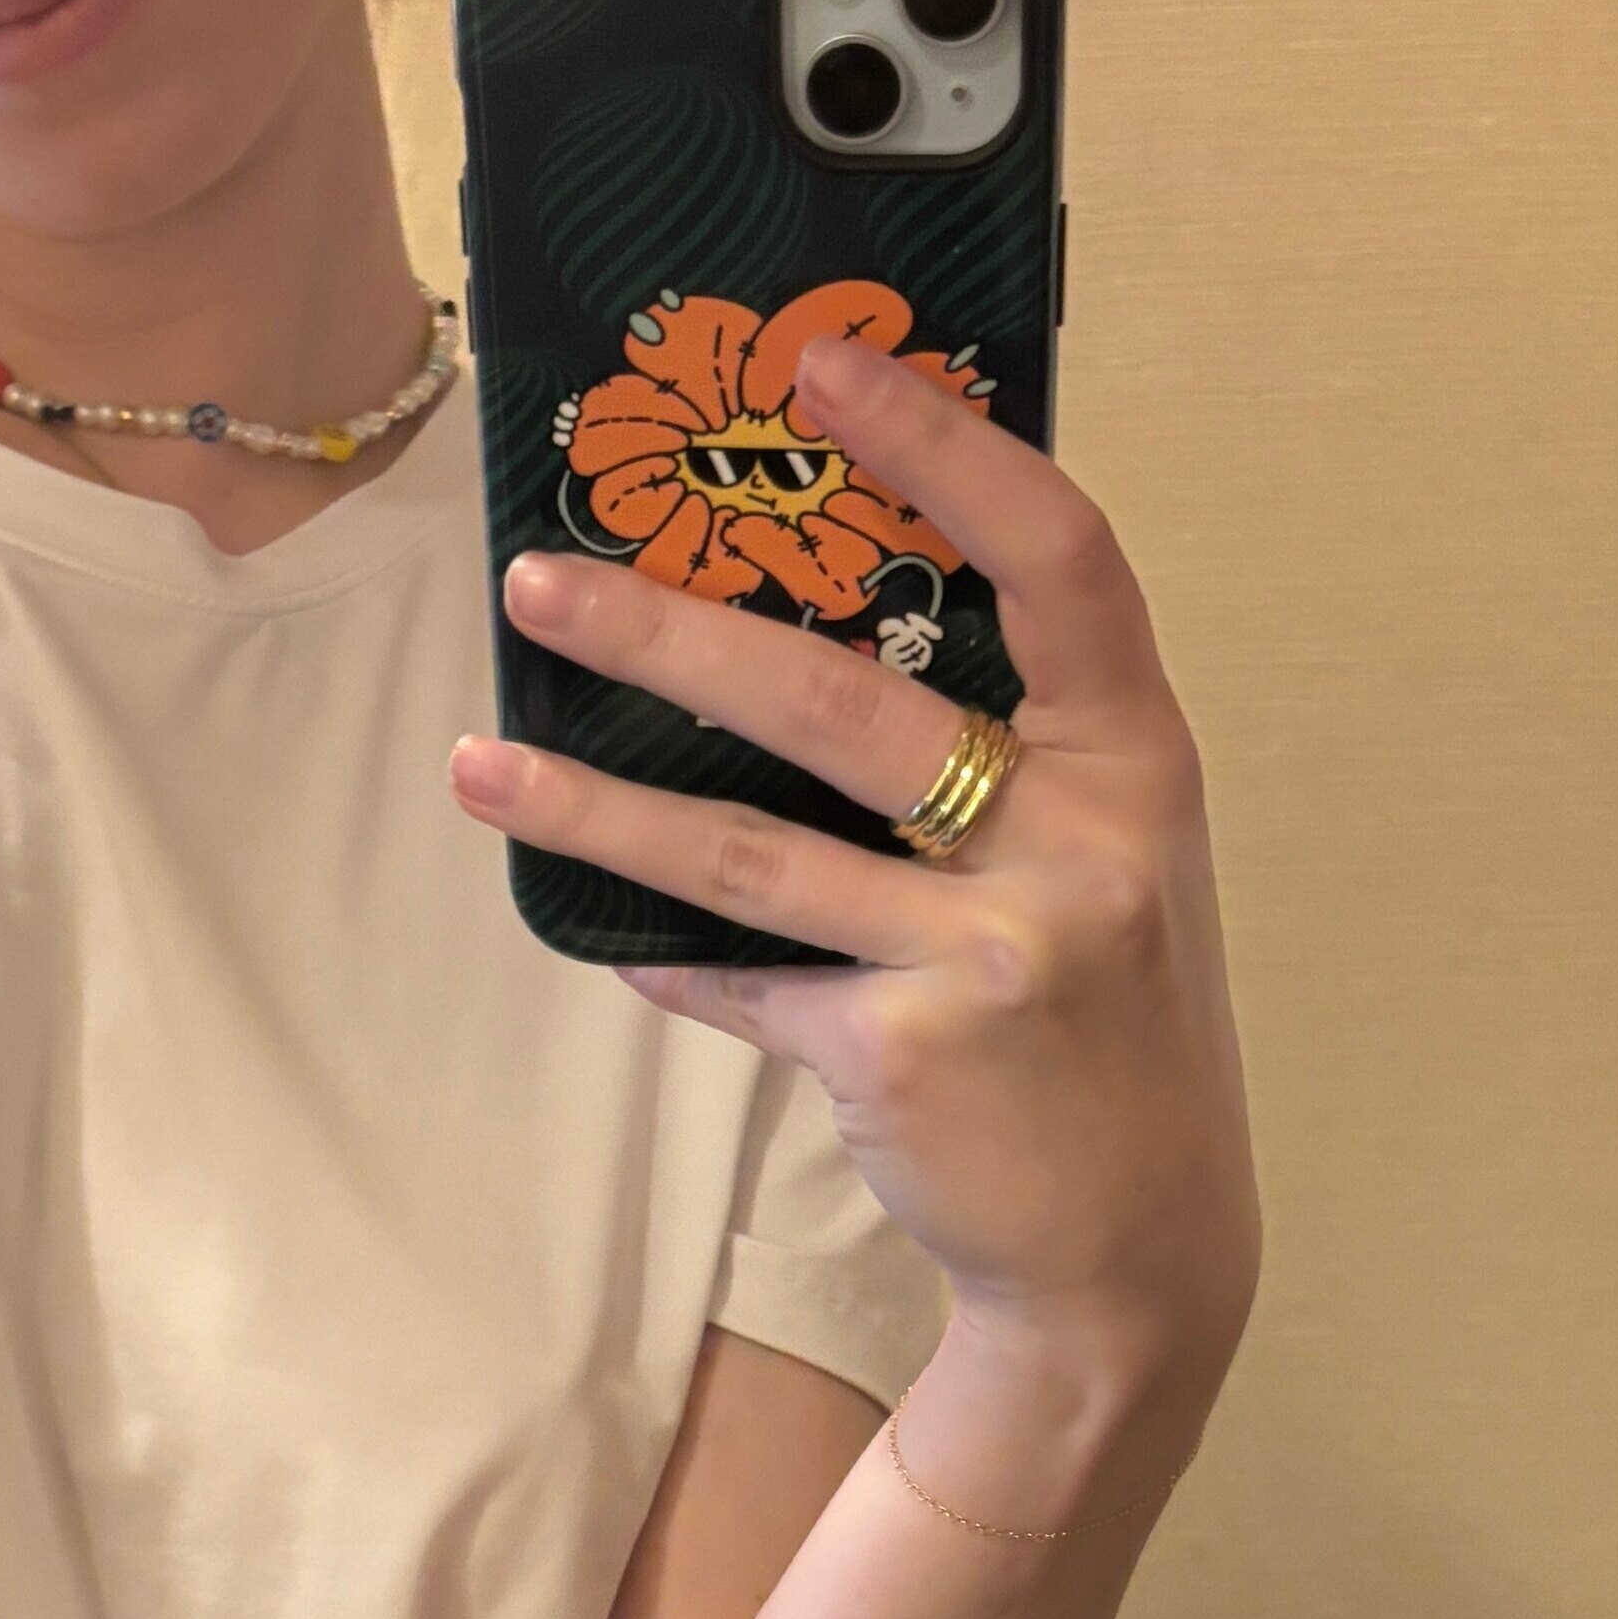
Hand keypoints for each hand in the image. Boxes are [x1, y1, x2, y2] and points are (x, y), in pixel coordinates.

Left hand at [450, 333, 1260, 1388]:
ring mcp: (990, 953)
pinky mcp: (903, 1053)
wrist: (1134, 1252)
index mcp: (1138, 758)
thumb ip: (1014, 752)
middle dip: (670, 636)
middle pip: (841, 702)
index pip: (1058, 556)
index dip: (946, 450)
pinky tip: (604, 939)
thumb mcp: (1109, 861)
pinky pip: (744, 981)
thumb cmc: (1102, 1024)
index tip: (825, 367)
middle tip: (541, 575)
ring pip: (749, 851)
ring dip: (593, 807)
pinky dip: (669, 960)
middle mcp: (1077, 843)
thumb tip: (812, 620)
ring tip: (479, 761)